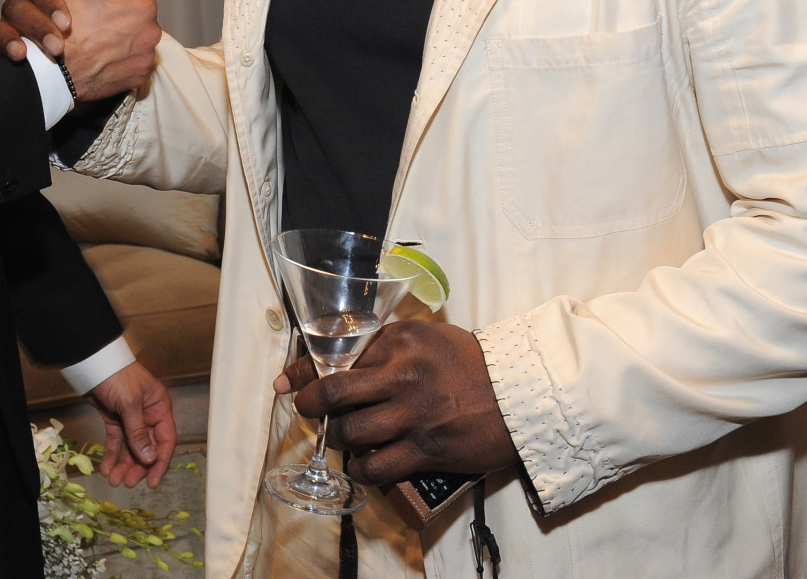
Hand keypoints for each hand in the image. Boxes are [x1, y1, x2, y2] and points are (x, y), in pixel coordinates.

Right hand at [50, 0, 158, 99]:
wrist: (55, 72)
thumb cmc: (61, 23)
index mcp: (143, 5)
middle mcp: (152, 32)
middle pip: (139, 12)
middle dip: (121, 11)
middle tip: (96, 17)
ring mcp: (146, 58)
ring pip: (137, 37)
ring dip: (122, 35)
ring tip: (96, 38)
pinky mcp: (139, 77)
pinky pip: (133, 60)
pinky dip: (121, 58)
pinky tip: (101, 57)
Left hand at [88, 360, 176, 487]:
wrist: (91, 363)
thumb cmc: (117, 377)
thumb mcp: (130, 404)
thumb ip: (139, 433)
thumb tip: (149, 459)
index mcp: (159, 408)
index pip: (166, 440)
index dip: (160, 462)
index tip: (152, 482)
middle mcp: (148, 415)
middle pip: (148, 447)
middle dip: (138, 466)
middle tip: (127, 483)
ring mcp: (131, 418)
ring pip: (131, 447)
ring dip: (124, 464)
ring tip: (114, 480)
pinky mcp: (114, 419)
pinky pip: (117, 441)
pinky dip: (112, 455)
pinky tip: (106, 469)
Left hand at [274, 320, 517, 485]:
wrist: (519, 395)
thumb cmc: (470, 364)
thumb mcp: (426, 338)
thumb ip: (385, 346)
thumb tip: (339, 360)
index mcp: (400, 341)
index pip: (338, 355)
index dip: (303, 371)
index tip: (287, 383)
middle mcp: (402, 375)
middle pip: (333, 393)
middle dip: (309, 405)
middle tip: (305, 410)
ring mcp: (414, 415)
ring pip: (350, 432)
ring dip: (335, 438)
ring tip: (338, 436)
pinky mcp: (426, 449)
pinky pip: (376, 467)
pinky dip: (361, 468)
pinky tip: (364, 463)